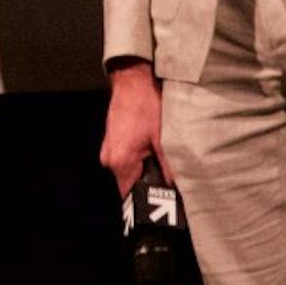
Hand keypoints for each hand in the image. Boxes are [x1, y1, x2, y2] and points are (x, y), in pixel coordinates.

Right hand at [99, 59, 170, 195]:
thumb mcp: (164, 138)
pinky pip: (125, 159)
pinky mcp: (112, 140)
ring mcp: (108, 148)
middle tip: (169, 184)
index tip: (164, 205)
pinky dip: (139, 160)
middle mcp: (109, 158)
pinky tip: (152, 150)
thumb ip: (169, 167)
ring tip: (162, 164)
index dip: (148, 202)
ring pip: (128, 171)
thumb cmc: (146, 106)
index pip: (130, 196)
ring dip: (144, 171)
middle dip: (148, 186)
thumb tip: (176, 187)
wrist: (132, 80)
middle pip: (130, 184)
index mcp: (121, 161)